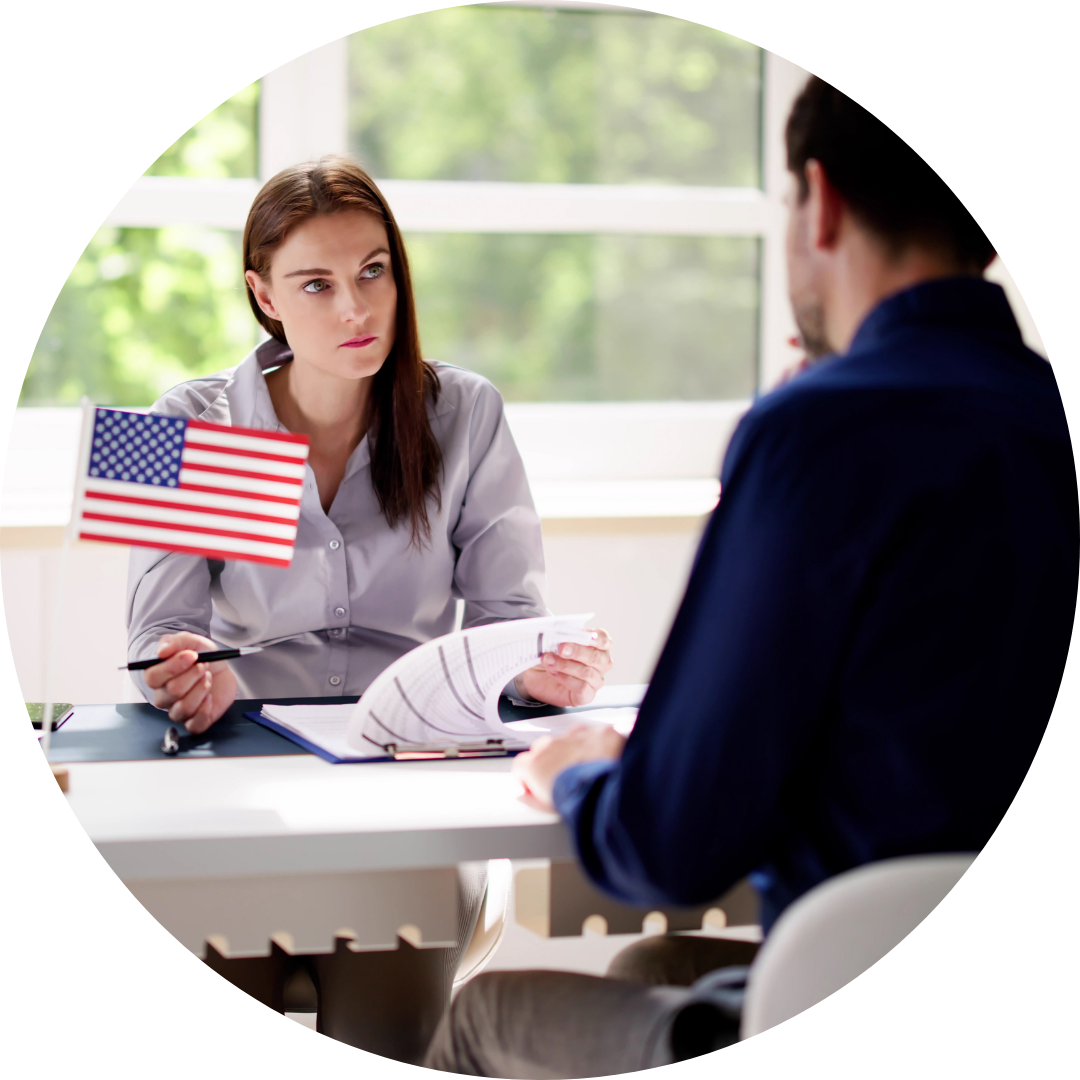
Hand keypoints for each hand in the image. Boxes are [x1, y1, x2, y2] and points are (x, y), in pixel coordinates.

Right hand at [143, 632, 237, 733]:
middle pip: (171, 691)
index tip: (192, 655)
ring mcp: (179, 710)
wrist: (219, 666)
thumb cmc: (199, 655)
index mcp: (157, 677)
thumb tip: (162, 651)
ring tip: (208, 677)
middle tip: (203, 665)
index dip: (172, 667)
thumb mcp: (189, 641)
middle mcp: (164, 696)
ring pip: (183, 708)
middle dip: (192, 675)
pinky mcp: (196, 720)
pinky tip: (210, 697)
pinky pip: (194, 725)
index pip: (153, 677)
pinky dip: (204, 711)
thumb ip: (174, 642)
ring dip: (200, 690)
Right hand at [512, 724, 626, 811]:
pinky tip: (600, 757)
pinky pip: (590, 734)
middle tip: (562, 779)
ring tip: (584, 768)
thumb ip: (531, 798)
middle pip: (543, 749)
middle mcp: (550, 745)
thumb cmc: (577, 798)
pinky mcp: (595, 732)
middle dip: (549, 761)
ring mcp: (573, 736)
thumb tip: (524, 796)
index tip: (535, 785)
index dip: (528, 777)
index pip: (521, 765)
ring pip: (567, 739)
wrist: (605, 786)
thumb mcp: (548, 807)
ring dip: (571, 751)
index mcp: (534, 763)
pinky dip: (594, 743)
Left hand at [514, 628, 612, 707]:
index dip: (597, 637)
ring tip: (549, 659)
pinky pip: (581, 687)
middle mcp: (601, 664)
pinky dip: (566, 679)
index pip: (604, 640)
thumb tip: (558, 633)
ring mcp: (596, 681)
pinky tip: (554, 673)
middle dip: (578, 651)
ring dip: (565, 665)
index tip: (585, 634)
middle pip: (596, 657)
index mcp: (598, 647)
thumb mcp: (556, 643)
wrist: (541, 677)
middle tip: (561, 648)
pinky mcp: (587, 695)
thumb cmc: (555, 656)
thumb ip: (562, 638)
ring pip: (587, 673)